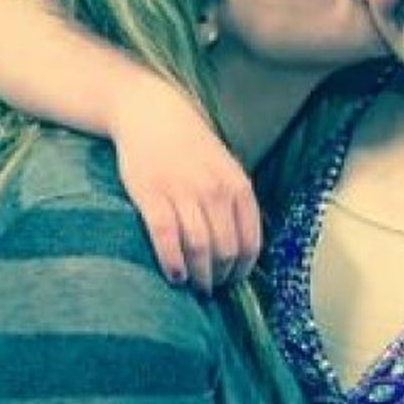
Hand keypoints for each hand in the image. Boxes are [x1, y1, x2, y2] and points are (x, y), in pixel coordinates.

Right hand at [108, 73, 260, 292]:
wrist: (152, 113)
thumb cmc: (191, 145)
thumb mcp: (225, 168)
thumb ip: (235, 202)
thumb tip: (241, 248)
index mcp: (238, 186)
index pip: (251, 242)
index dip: (243, 270)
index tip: (233, 282)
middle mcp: (215, 191)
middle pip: (226, 250)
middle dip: (220, 277)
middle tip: (211, 289)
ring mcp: (183, 192)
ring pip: (199, 248)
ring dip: (198, 276)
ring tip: (193, 286)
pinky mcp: (152, 194)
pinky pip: (166, 237)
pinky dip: (172, 262)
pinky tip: (174, 276)